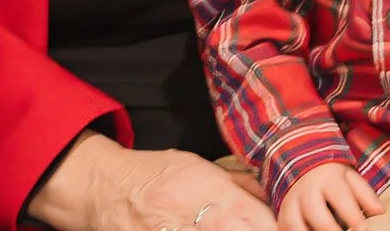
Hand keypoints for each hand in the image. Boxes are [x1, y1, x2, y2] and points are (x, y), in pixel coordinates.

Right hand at [29, 132, 278, 230]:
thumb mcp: (197, 165)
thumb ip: (236, 183)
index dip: (272, 228)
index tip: (287, 230)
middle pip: (232, 230)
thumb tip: (272, 196)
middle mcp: (185, 208)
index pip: (251, 215)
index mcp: (203, 185)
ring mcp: (163, 229)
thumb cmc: (154, 173)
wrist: (102, 183)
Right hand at [279, 163, 383, 230]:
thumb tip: (380, 211)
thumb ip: (365, 195)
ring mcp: (291, 202)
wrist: (302, 166)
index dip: (351, 214)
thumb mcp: (350, 179)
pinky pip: (284, 228)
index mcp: (327, 179)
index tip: (363, 228)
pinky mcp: (282, 214)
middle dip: (328, 228)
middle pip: (314, 209)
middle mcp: (307, 190)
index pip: (339, 195)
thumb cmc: (333, 178)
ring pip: (293, 222)